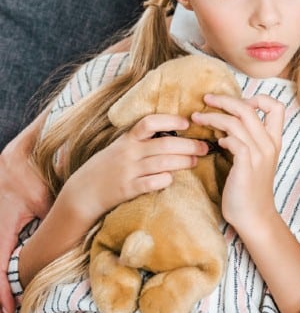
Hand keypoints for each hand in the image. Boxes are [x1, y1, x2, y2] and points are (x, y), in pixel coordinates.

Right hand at [0, 113, 50, 312]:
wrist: (13, 161)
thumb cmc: (28, 177)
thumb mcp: (41, 198)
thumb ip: (55, 217)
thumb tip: (75, 231)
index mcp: (1, 230)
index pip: (0, 269)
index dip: (3, 292)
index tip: (10, 310)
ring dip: (0, 297)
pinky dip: (2, 282)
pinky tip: (8, 298)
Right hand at [60, 114, 206, 226]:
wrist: (82, 192)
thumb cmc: (108, 166)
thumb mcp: (121, 147)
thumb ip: (142, 140)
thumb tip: (174, 132)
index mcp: (128, 139)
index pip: (149, 123)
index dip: (169, 120)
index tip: (186, 123)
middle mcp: (128, 153)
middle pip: (164, 144)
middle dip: (189, 145)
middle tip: (205, 147)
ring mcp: (128, 171)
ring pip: (162, 163)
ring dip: (183, 161)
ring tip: (196, 161)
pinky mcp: (128, 189)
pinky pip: (151, 183)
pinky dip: (165, 180)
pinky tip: (172, 178)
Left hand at [194, 94, 284, 230]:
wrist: (254, 216)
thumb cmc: (250, 189)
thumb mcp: (255, 160)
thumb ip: (248, 140)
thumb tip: (227, 124)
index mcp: (274, 140)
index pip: (277, 107)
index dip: (258, 98)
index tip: (239, 103)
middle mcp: (269, 144)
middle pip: (249, 108)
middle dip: (224, 100)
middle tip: (206, 99)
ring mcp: (259, 154)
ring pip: (236, 121)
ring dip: (213, 116)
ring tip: (197, 117)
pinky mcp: (247, 164)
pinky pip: (234, 139)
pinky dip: (221, 136)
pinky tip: (215, 141)